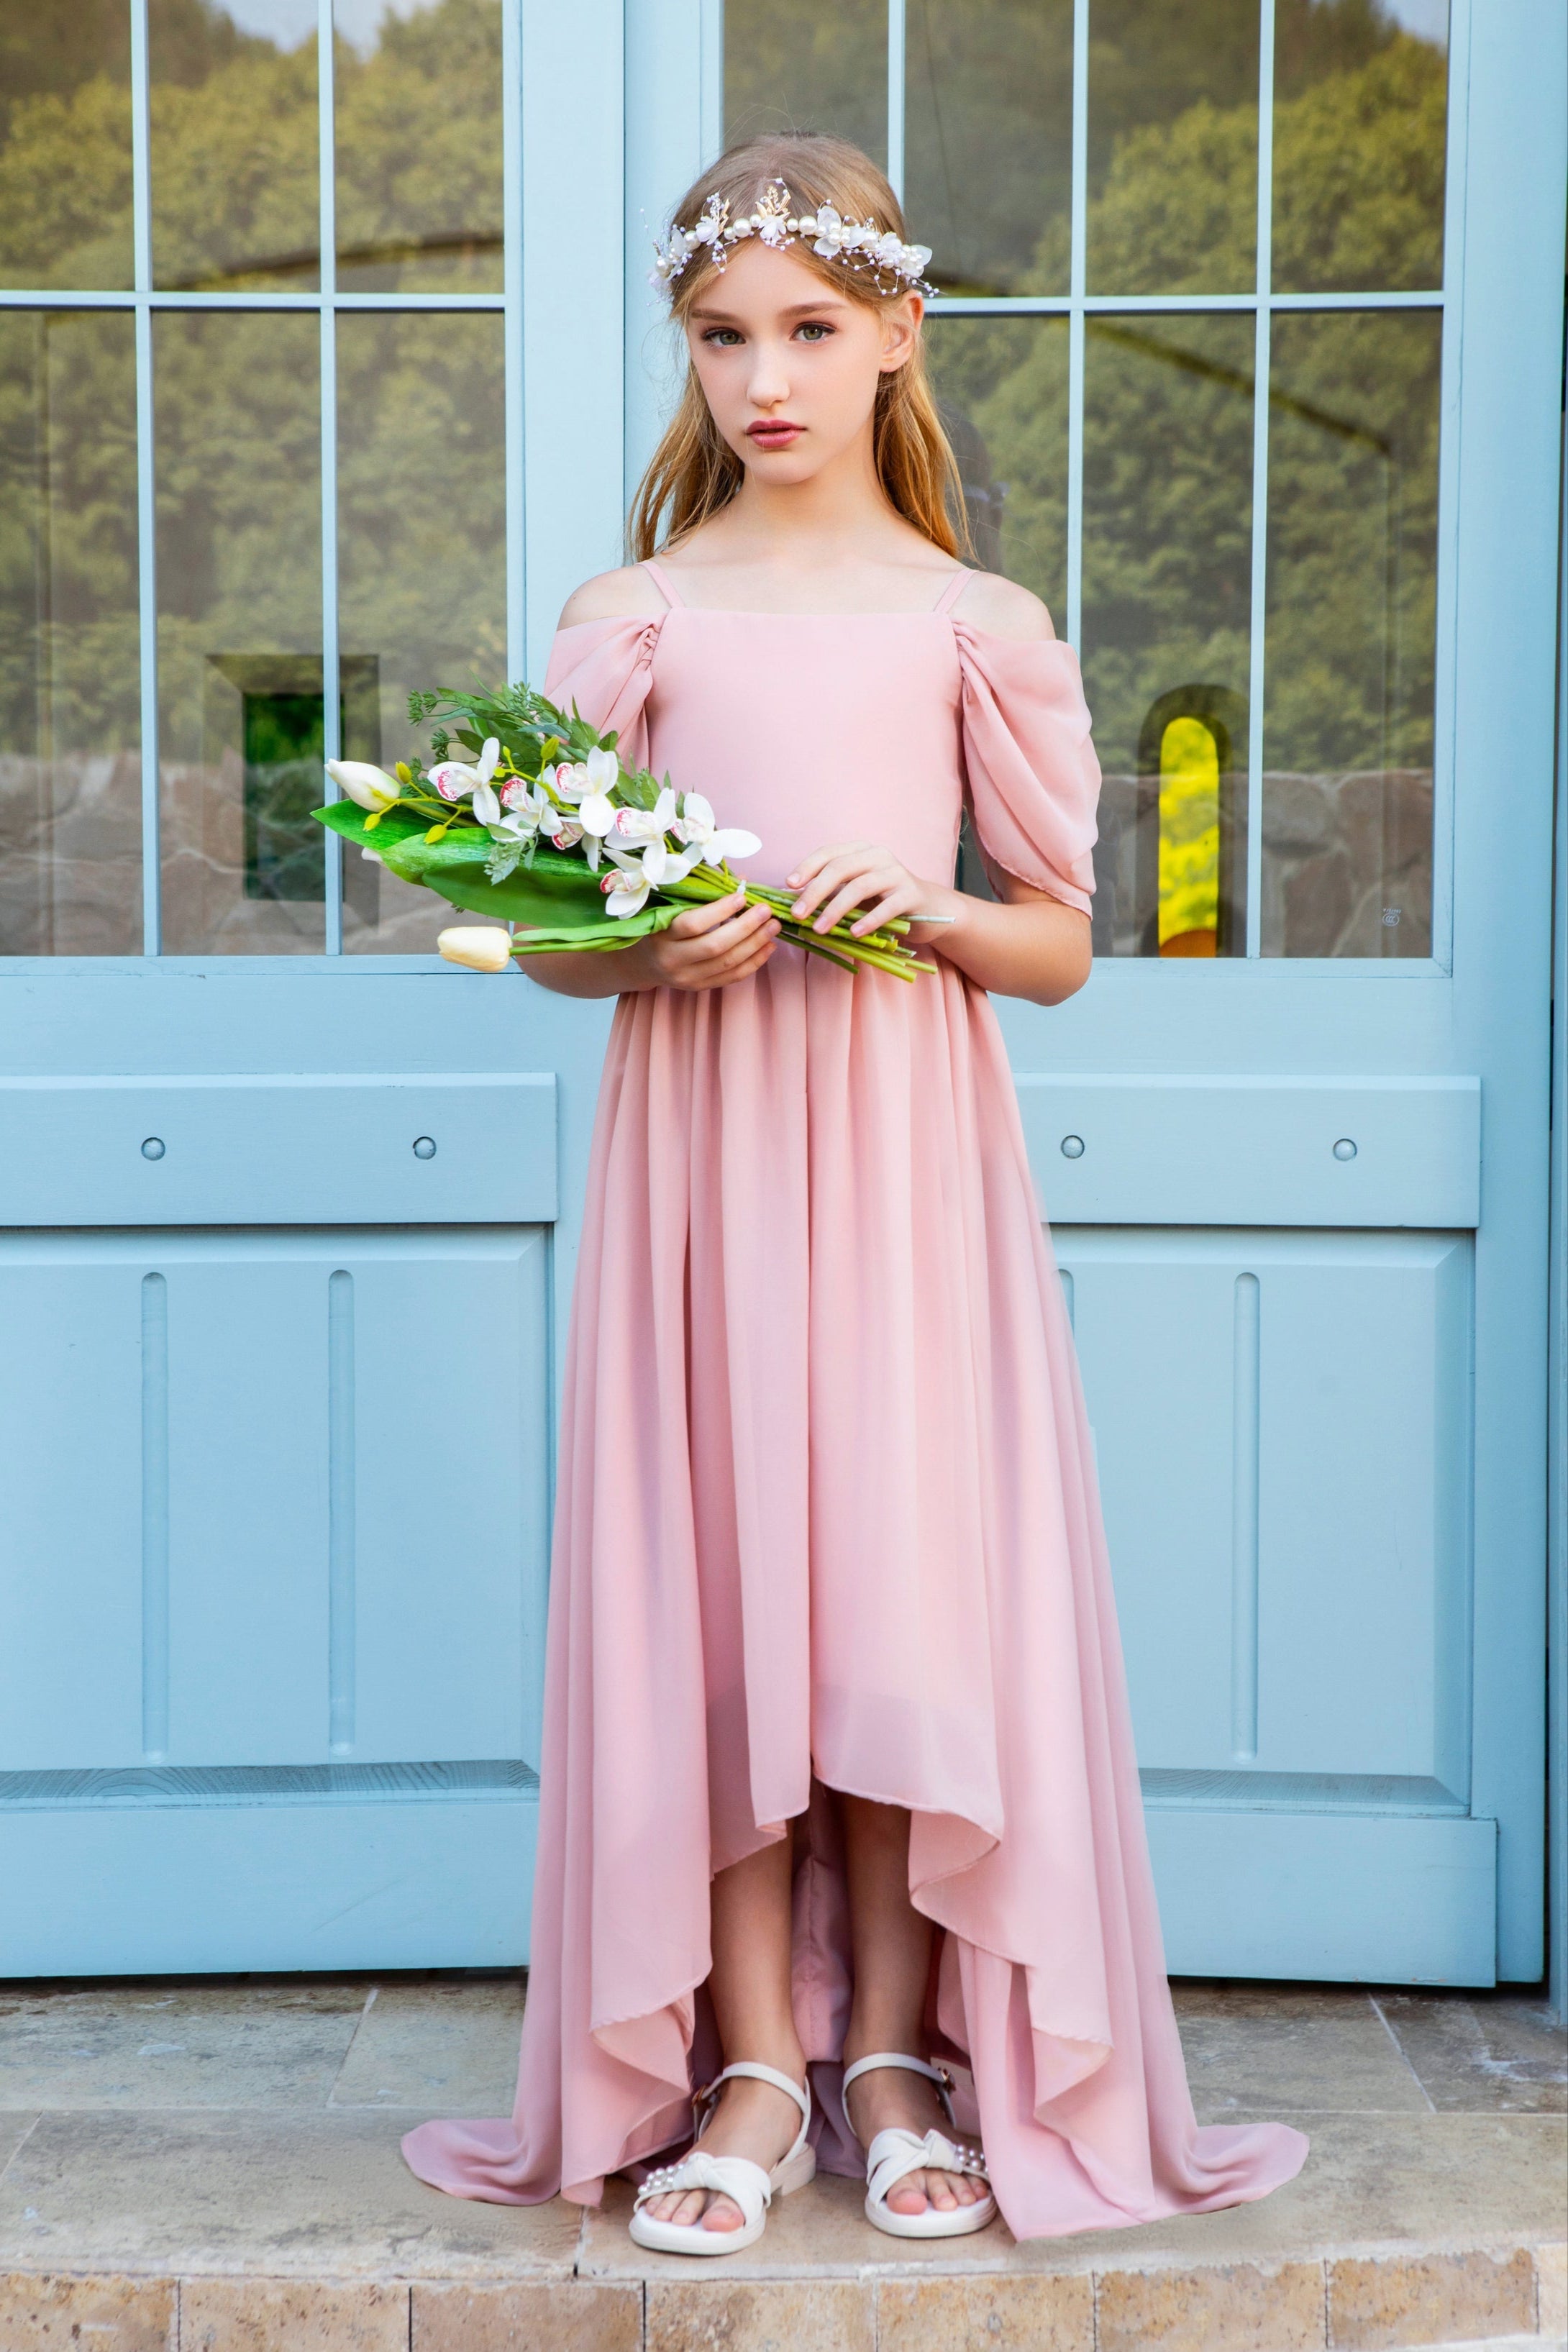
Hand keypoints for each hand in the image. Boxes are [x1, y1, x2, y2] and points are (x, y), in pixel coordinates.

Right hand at [634, 888, 779, 990]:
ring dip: (756, 944)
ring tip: (773, 927)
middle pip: (715, 945)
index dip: (720, 910)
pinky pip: (732, 977)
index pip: (693, 924)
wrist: (643, 962)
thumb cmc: (660, 926)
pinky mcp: (698, 988)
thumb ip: (702, 894)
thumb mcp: (670, 907)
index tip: (742, 896)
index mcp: (662, 934)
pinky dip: (754, 962)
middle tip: (766, 911)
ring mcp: (686, 977)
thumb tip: (743, 881)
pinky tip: (768, 947)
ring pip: (727, 963)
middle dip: (746, 927)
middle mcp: (672, 959)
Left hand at [785, 843, 940, 937]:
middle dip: (815, 892)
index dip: (807, 867)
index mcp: (861, 851)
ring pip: (860, 886)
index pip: (829, 853)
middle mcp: (878, 856)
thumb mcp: (856, 894)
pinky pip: (887, 907)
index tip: (789, 885)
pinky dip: (869, 920)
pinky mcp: (911, 894)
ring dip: (836, 909)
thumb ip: (831, 893)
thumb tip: (794, 902)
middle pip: (840, 868)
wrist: (929, 910)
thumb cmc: (884, 902)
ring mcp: (896, 873)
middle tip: (798, 914)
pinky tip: (854, 934)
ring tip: (820, 929)